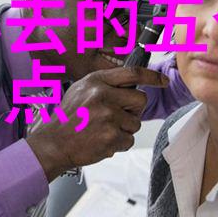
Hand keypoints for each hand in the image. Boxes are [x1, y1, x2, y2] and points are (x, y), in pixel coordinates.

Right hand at [26, 66, 169, 181]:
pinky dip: (119, 143)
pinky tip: (102, 140)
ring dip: (124, 129)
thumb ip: (105, 84)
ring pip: (136, 123)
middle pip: (140, 99)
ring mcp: (108, 116)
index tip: (163, 81)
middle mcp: (103, 95)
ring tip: (103, 130)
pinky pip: (129, 139)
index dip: (152, 77)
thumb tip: (131, 85)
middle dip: (133, 110)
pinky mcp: (111, 136)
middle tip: (117, 116)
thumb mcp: (81, 90)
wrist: (54, 143)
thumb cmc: (68, 118)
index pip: (132, 73)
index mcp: (96, 81)